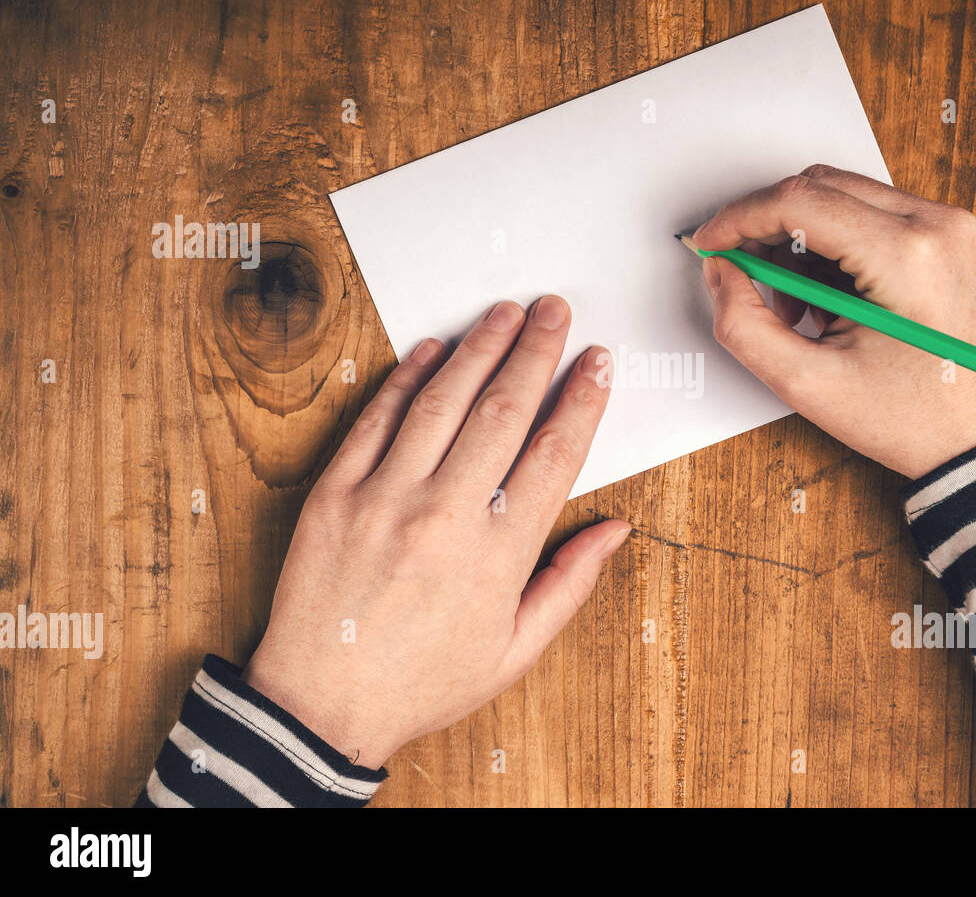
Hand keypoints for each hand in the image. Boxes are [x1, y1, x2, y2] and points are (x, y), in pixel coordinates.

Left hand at [242, 296, 629, 767]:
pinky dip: (406, 379)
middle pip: (503, 411)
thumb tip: (614, 528)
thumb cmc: (422, 682)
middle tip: (556, 311)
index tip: (597, 363)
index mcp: (497, 556)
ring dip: (479, 349)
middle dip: (536, 351)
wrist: (319, 705)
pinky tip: (431, 350)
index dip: (582, 399)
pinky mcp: (335, 493)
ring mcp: (383, 498)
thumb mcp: (514, 649)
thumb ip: (569, 582)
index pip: (554, 453)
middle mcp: (443, 516)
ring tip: (505, 313)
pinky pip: (375, 420)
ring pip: (442, 402)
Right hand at [693, 164, 975, 478]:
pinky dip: (835, 247)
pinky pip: (873, 216)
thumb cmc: (916, 421)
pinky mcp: (949, 238)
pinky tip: (828, 301)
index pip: (800, 201)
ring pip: (844, 197)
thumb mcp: (810, 385)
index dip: (739, 218)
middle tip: (741, 275)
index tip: (710, 245)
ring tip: (795, 307)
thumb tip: (721, 274)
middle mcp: (935, 224)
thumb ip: (745, 325)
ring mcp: (949, 227)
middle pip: (820, 186)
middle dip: (767, 226)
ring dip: (801, 239)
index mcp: (906, 255)